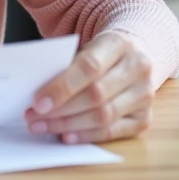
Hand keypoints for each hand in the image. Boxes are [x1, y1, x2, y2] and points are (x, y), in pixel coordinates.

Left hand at [25, 31, 153, 143]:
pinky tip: (66, 136)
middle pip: (96, 95)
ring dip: (68, 125)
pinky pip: (113, 132)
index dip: (62, 87)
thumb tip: (37, 95)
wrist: (131, 56)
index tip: (37, 102)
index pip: (89, 66)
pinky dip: (87, 136)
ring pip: (104, 116)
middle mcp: (138, 68)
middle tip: (33, 117)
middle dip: (60, 110)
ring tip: (43, 126)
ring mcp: (145, 95)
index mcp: (120, 43)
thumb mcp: (84, 47)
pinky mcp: (144, 118)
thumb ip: (65, 66)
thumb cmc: (99, 54)